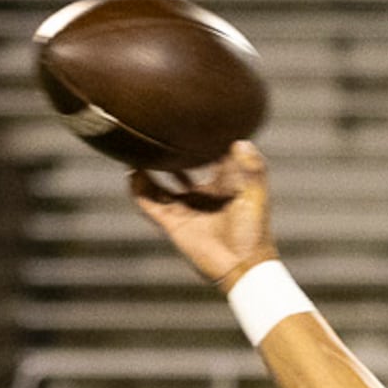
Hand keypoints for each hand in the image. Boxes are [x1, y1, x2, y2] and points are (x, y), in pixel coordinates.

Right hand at [129, 141, 277, 287]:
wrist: (242, 265)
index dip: (201, 142)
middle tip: (156, 135)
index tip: (189, 122)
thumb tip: (240, 141)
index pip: (209, 158)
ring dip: (148, 172)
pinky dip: (140, 192)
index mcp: (224, 185)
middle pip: (179, 170)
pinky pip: (151, 205)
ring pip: (160, 187)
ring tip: (135, 153)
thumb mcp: (256, 194)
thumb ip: (253, 167)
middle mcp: (202, 196)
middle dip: (169, 156)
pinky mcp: (173, 224)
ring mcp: (186, 209)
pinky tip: (132, 176)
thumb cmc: (254, 230)